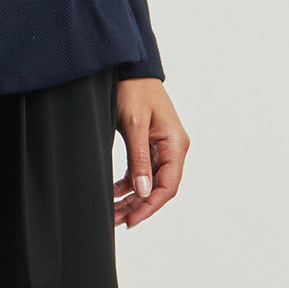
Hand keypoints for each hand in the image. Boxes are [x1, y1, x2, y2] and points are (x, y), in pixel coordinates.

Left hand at [113, 78, 188, 227]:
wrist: (129, 66)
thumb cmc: (133, 89)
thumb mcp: (133, 124)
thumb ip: (138, 158)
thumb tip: (142, 191)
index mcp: (175, 143)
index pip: (168, 185)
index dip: (150, 206)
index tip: (132, 220)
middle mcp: (172, 148)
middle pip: (158, 187)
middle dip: (138, 206)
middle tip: (116, 220)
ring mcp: (161, 146)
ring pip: (149, 181)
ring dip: (132, 198)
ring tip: (112, 213)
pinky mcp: (149, 144)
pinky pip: (142, 170)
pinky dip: (129, 183)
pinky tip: (114, 193)